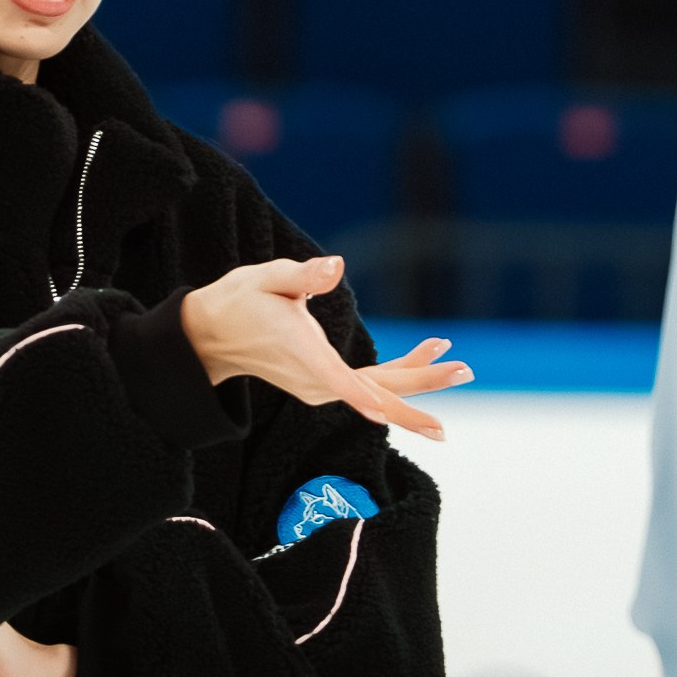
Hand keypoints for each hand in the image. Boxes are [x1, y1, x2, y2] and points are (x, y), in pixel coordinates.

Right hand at [181, 256, 464, 440]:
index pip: (341, 382)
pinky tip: (427, 351)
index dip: (369, 398)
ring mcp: (322, 387)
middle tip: (464, 369)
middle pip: (376, 391)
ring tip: (456, 360)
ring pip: (379, 390)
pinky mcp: (326, 384)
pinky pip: (371, 384)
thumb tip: (335, 265)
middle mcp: (317, 381)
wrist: (212, 336)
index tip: (393, 412)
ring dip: (418, 376)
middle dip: (421, 385)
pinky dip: (401, 371)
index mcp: (304, 356)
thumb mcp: (266, 279)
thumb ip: (302, 275)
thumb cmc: (239, 302)